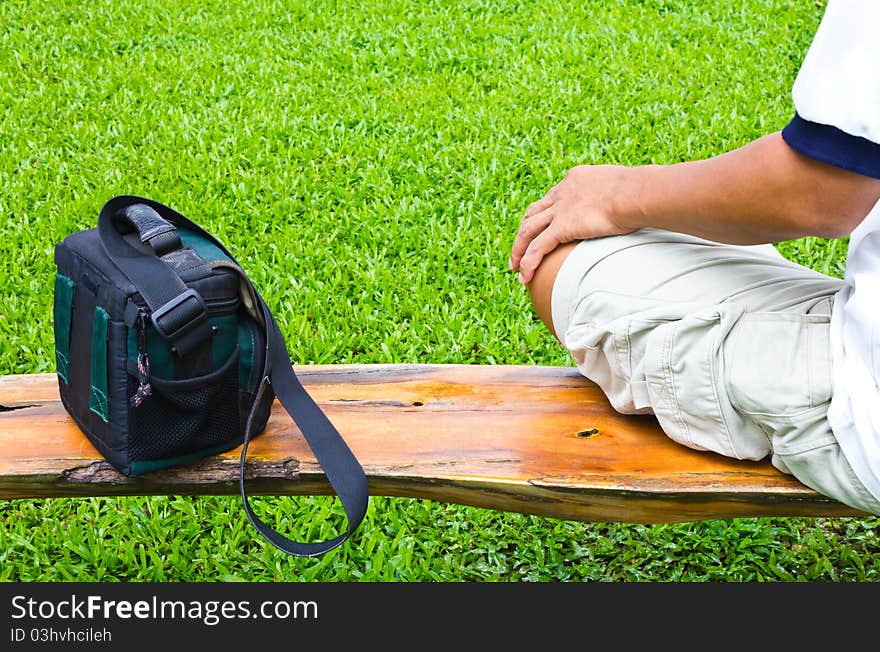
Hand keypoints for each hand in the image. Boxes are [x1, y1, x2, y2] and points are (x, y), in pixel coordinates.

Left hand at [509, 164, 637, 283]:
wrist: (636, 192)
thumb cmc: (643, 191)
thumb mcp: (627, 190)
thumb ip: (622, 199)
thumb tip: (638, 209)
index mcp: (576, 179)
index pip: (553, 196)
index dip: (544, 212)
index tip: (541, 224)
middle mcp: (562, 192)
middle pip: (534, 213)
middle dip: (524, 230)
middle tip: (519, 247)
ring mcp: (560, 209)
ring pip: (529, 230)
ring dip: (519, 249)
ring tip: (514, 266)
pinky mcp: (562, 226)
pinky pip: (538, 247)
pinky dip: (528, 262)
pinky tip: (523, 277)